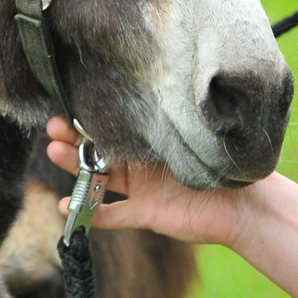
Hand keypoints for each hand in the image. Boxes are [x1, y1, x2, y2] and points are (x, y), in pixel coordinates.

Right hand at [43, 117, 254, 245]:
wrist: (245, 204)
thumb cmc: (223, 163)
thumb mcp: (193, 135)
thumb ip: (169, 121)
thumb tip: (153, 82)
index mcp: (153, 139)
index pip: (115, 127)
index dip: (89, 120)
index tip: (66, 108)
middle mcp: (143, 163)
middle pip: (99, 151)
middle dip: (73, 140)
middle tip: (52, 129)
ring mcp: (143, 189)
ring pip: (99, 178)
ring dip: (76, 168)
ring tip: (54, 152)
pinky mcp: (147, 214)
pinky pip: (113, 214)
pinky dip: (91, 212)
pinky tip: (66, 205)